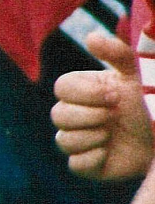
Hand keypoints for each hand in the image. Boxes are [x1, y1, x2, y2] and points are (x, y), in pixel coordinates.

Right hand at [57, 28, 154, 182]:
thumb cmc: (152, 103)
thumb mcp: (139, 76)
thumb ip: (117, 54)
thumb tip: (90, 37)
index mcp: (84, 92)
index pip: (62, 87)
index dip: (85, 93)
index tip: (115, 95)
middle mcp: (76, 116)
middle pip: (58, 115)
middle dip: (88, 116)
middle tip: (114, 116)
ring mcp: (81, 142)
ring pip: (64, 140)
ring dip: (92, 137)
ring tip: (113, 134)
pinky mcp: (89, 166)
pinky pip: (75, 165)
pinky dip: (93, 159)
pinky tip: (110, 152)